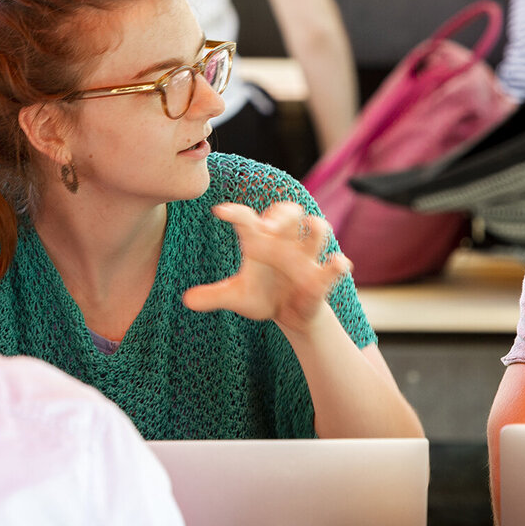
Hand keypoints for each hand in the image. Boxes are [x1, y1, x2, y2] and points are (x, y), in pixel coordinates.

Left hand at [182, 201, 350, 334]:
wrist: (290, 314)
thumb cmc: (262, 296)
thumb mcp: (237, 297)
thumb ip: (215, 296)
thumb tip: (186, 300)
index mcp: (261, 241)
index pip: (248, 219)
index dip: (236, 213)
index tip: (219, 212)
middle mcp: (285, 243)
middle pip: (289, 212)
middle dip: (282, 214)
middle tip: (269, 226)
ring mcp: (306, 258)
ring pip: (318, 230)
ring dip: (315, 228)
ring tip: (311, 225)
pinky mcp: (321, 279)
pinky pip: (334, 267)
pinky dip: (337, 265)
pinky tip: (337, 263)